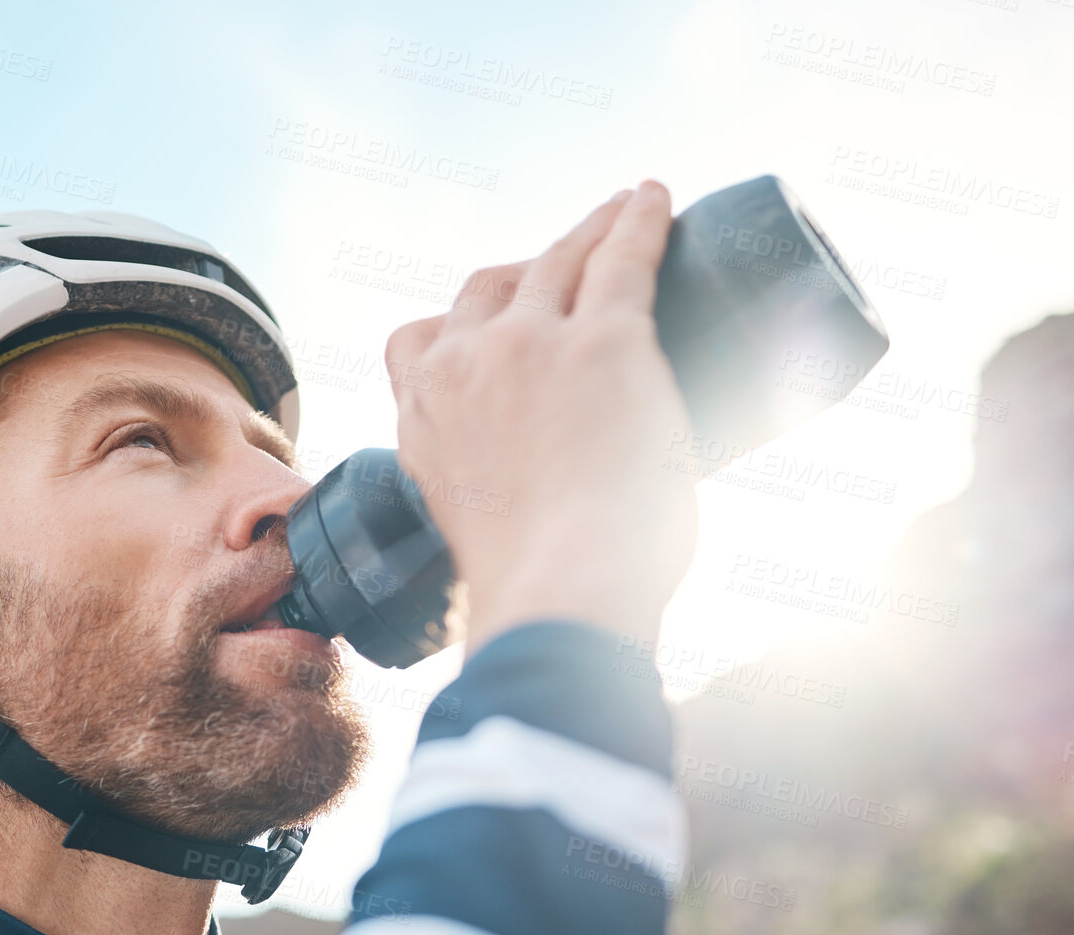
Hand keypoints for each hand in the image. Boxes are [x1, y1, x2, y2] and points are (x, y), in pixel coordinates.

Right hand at [384, 181, 698, 652]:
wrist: (560, 596)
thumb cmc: (536, 594)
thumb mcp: (477, 541)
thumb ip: (496, 518)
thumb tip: (550, 543)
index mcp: (420, 420)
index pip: (417, 342)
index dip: (460, 324)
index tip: (494, 326)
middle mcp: (460, 368)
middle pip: (486, 287)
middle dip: (527, 270)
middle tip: (571, 267)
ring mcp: (530, 348)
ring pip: (554, 260)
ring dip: (585, 230)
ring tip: (619, 212)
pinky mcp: (604, 342)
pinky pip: (621, 259)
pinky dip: (638, 220)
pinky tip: (656, 199)